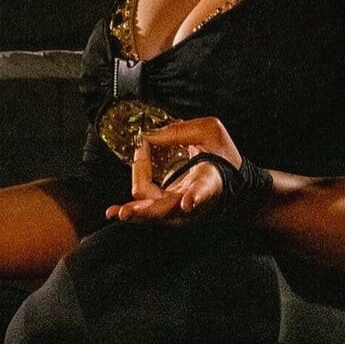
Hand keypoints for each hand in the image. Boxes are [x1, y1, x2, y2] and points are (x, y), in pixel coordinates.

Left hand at [105, 117, 242, 224]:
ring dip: (134, 210)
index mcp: (209, 179)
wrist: (231, 180)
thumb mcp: (210, 131)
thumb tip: (149, 136)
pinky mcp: (169, 209)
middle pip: (166, 210)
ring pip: (152, 212)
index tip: (188, 203)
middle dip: (146, 212)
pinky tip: (114, 212)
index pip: (203, 190)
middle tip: (127, 212)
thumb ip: (180, 131)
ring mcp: (180, 209)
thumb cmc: (223, 155)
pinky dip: (133, 207)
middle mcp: (194, 201)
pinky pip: (146, 207)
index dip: (195, 197)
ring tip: (114, 211)